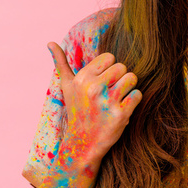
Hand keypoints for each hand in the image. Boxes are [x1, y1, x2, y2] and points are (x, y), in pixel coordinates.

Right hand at [47, 42, 142, 161]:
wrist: (82, 144)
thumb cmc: (76, 110)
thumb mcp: (66, 87)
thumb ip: (60, 63)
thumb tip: (50, 42)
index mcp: (82, 79)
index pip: (109, 57)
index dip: (108, 69)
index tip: (101, 82)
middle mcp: (93, 88)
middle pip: (122, 67)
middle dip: (119, 78)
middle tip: (110, 93)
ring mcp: (108, 102)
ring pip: (132, 78)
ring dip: (128, 88)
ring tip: (117, 99)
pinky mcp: (121, 115)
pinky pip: (137, 94)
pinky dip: (133, 100)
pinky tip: (122, 108)